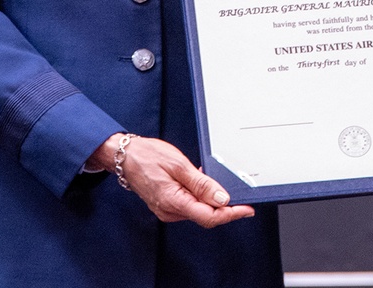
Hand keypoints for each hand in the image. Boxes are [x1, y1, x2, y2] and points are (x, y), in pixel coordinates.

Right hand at [89, 134, 254, 226]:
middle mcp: (170, 211)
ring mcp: (167, 209)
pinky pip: (189, 205)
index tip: (247, 210)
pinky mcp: (166, 204)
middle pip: (206, 216)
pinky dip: (201, 198)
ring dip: (213, 202)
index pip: (209, 217)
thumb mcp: (179, 165)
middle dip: (225, 209)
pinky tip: (205, 184)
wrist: (125, 156)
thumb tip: (222, 198)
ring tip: (224, 186)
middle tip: (242, 197)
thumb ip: (201, 184)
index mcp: (174, 202)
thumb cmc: (149, 156)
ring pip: (198, 211)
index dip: (231, 214)